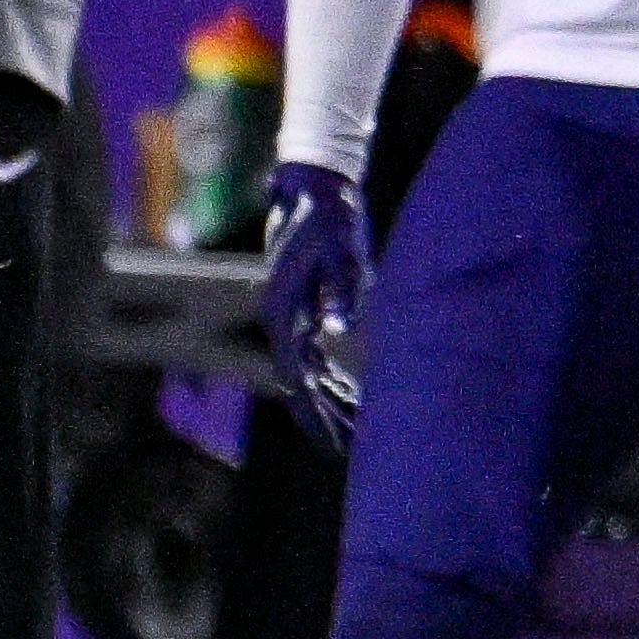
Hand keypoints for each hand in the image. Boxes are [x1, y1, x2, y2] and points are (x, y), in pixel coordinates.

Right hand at [258, 163, 372, 455]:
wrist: (315, 186)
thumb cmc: (330, 217)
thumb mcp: (340, 250)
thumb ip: (340, 288)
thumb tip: (334, 329)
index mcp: (286, 310)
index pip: (297, 375)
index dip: (315, 412)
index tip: (334, 441)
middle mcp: (285, 317)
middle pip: (302, 381)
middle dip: (324, 416)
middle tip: (346, 452)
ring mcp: (294, 313)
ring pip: (310, 368)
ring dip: (330, 399)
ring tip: (354, 432)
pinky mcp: (307, 304)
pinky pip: (318, 351)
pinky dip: (333, 373)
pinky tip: (351, 393)